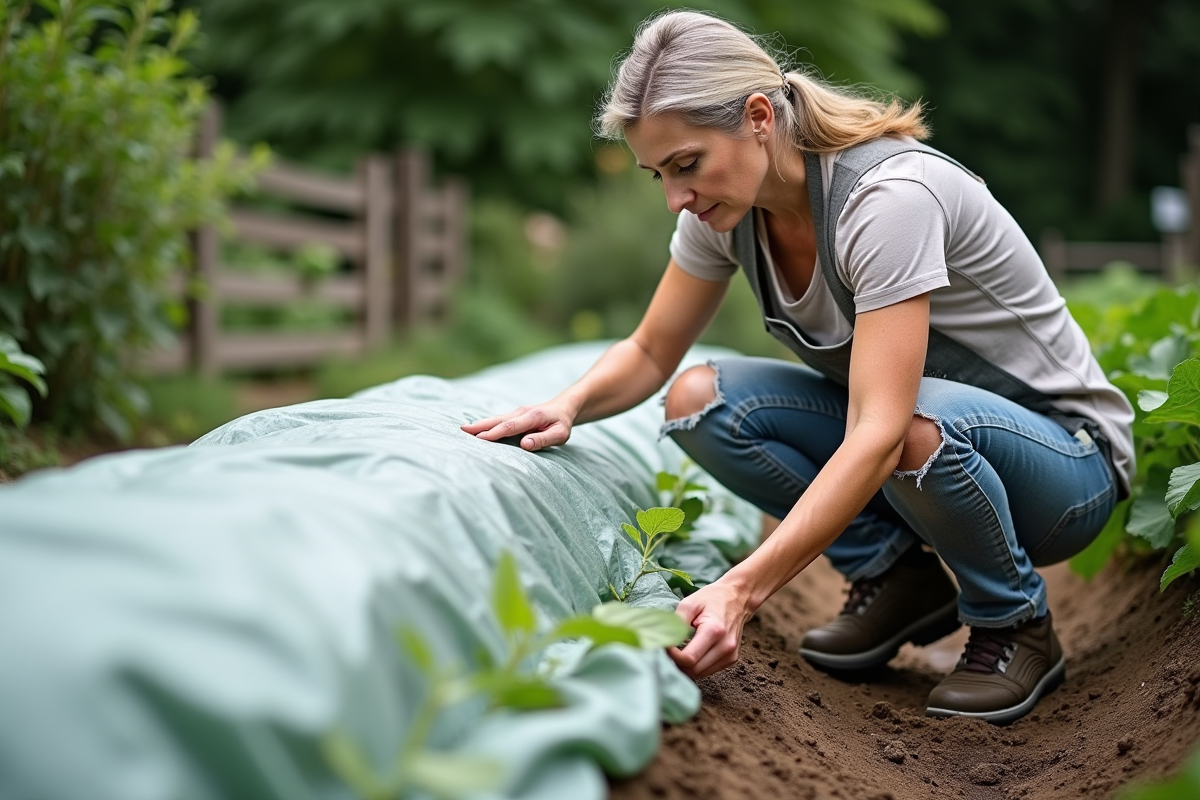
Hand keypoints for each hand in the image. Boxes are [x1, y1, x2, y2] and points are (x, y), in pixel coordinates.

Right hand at [460, 402, 575, 450]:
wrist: (563, 408)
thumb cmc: (562, 424)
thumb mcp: (560, 435)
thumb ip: (543, 439)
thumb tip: (524, 445)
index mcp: (532, 417)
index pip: (511, 427)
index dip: (495, 433)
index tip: (481, 438)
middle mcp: (521, 412)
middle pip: (497, 420)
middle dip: (480, 426)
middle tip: (462, 430)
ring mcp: (516, 412)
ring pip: (495, 419)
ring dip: (479, 424)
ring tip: (463, 429)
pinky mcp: (513, 415)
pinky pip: (498, 420)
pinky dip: (485, 424)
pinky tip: (474, 429)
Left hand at [667, 577, 754, 680]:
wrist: (738, 597)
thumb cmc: (712, 598)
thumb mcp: (690, 603)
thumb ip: (677, 623)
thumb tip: (664, 641)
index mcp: (714, 631)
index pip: (689, 658)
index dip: (672, 656)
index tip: (664, 646)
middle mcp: (725, 646)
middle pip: (694, 670)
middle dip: (677, 663)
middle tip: (668, 651)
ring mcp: (730, 655)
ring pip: (700, 674)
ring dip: (686, 667)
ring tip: (679, 652)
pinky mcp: (731, 659)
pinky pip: (708, 671)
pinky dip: (697, 666)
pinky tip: (692, 652)